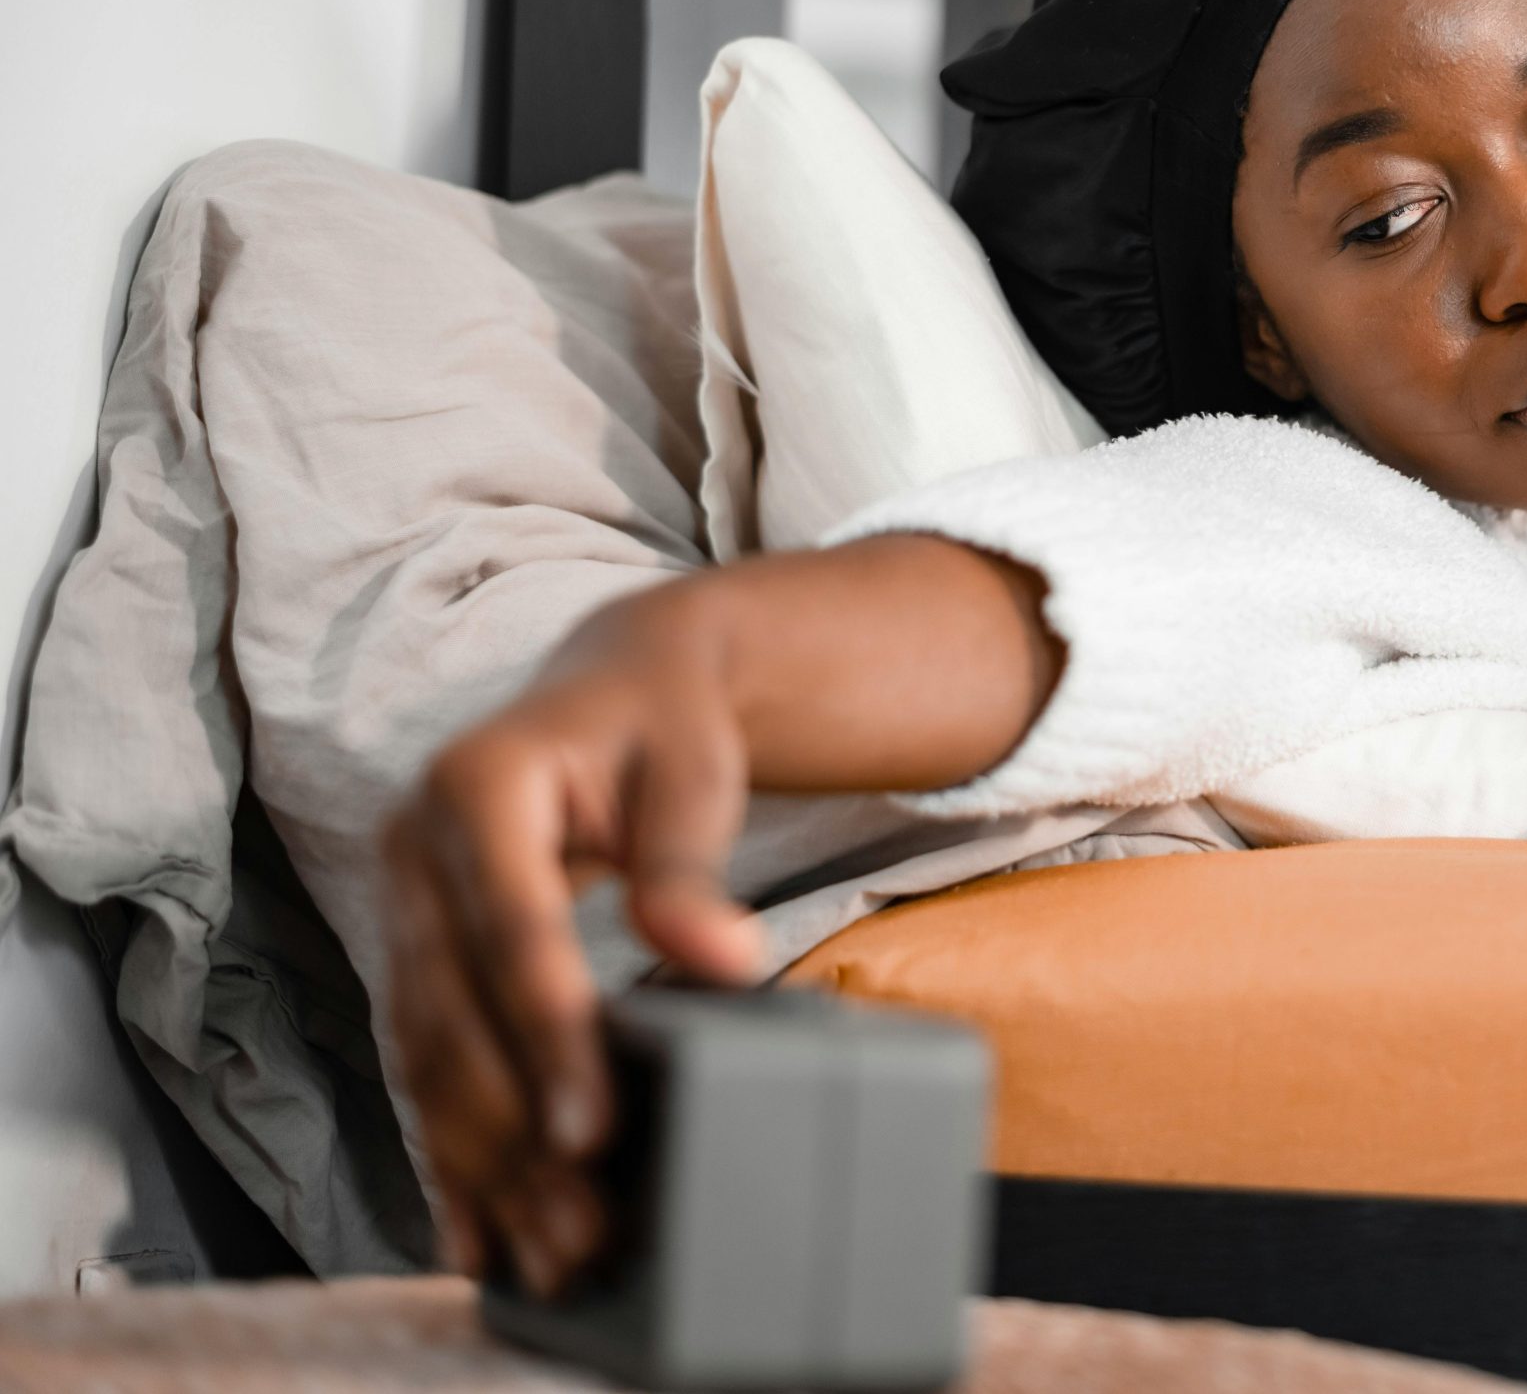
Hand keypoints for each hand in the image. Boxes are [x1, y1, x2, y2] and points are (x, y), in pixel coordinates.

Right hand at [381, 582, 764, 1294]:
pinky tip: (477, 1223)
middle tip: (572, 1223)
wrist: (615, 686)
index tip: (588, 1128)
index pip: (513, 927)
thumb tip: (720, 959)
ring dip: (479, 1159)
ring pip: (428, 1052)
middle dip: (510, 1127)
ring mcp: (400, 901)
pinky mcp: (412, 949)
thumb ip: (689, 866)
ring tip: (542, 1245)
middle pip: (454, 1008)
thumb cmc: (664, 723)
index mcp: (477, 783)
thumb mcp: (692, 771)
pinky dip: (451, 1144)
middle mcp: (413, 845)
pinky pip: (423, 1059)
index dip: (547, 1033)